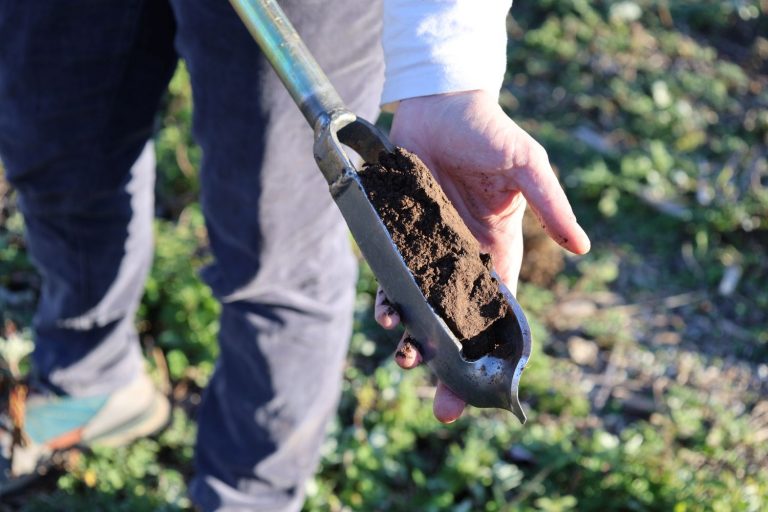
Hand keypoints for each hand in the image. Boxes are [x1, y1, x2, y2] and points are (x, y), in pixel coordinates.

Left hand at [374, 90, 589, 422]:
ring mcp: (426, 252)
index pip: (497, 314)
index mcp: (497, 252)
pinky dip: (388, 299)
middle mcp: (461, 260)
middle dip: (448, 366)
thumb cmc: (489, 132)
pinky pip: (391, 277)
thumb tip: (582, 248)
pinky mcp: (396, 238)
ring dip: (414, 339)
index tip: (486, 392)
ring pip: (419, 309)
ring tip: (404, 358)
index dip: (492, 354)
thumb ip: (549, 205)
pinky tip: (385, 315)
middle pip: (455, 325)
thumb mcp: (527, 166)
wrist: (438, 104)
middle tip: (441, 406)